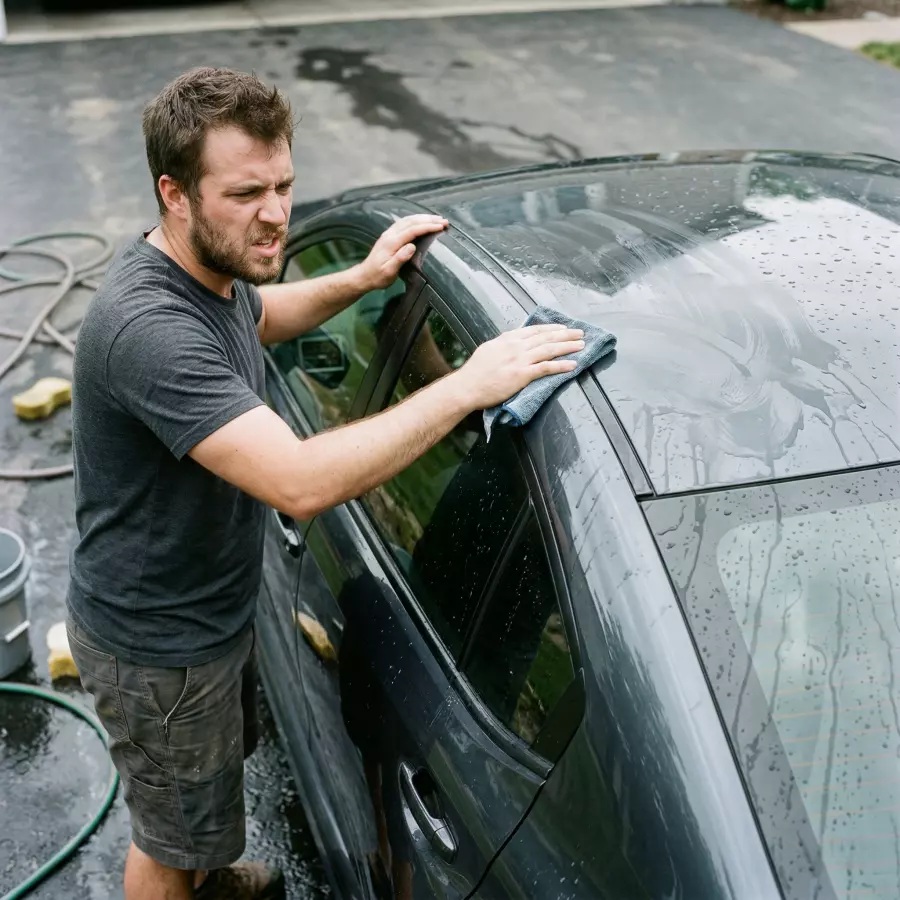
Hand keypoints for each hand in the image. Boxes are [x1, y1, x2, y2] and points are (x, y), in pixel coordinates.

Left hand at [358, 215, 448, 289]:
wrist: (364, 275)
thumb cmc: (377, 276)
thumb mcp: (389, 271)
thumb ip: (400, 258)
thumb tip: (412, 247)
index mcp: (392, 242)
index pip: (413, 230)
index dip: (427, 227)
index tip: (441, 226)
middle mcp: (390, 234)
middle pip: (411, 221)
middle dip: (429, 220)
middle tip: (444, 220)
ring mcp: (389, 234)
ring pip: (408, 220)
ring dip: (423, 218)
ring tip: (436, 219)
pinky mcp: (389, 236)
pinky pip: (404, 223)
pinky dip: (416, 220)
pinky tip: (422, 221)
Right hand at [450, 324, 584, 411]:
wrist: (467, 386)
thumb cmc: (474, 373)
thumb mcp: (488, 350)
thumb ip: (503, 345)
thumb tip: (511, 342)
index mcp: (507, 339)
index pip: (534, 330)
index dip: (551, 328)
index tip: (562, 328)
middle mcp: (515, 346)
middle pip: (545, 337)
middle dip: (565, 334)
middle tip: (580, 333)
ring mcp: (520, 360)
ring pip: (549, 349)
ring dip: (568, 347)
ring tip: (581, 345)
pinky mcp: (522, 375)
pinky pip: (546, 368)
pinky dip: (561, 365)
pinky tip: (573, 365)